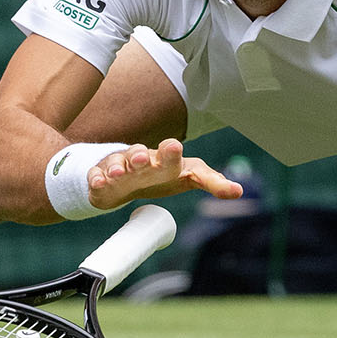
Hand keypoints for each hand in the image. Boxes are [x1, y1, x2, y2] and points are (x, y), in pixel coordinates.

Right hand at [85, 139, 242, 209]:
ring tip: (119, 174)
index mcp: (164, 159)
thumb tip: (239, 190)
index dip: (171, 152)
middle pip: (140, 154)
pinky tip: (98, 183)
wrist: (128, 176)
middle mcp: (141, 160)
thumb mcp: (188, 177)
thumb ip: (212, 182)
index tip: (174, 147)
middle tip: (144, 159)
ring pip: (117, 164)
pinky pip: (96, 177)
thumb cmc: (162, 175)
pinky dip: (96, 179)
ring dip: (118, 168)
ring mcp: (120, 168)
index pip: (170, 154)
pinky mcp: (101, 178)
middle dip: (141, 156)